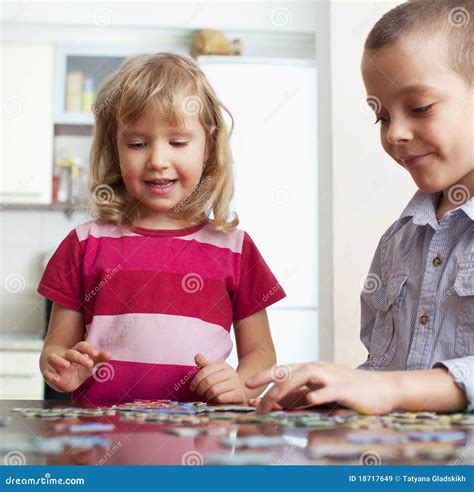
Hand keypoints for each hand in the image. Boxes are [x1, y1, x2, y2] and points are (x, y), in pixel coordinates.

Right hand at [43, 341, 111, 392]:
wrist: (59, 375)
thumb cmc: (78, 368)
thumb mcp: (89, 365)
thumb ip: (99, 360)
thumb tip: (109, 355)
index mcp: (77, 352)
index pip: (82, 346)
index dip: (89, 349)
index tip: (96, 354)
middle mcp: (66, 357)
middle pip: (72, 353)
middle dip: (80, 358)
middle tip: (90, 363)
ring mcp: (56, 365)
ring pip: (54, 358)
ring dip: (59, 361)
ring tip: (67, 365)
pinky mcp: (50, 375)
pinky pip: (46, 373)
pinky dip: (49, 376)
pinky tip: (54, 378)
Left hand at [190, 353, 246, 403]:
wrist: (239, 393)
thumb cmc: (222, 383)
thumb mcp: (213, 373)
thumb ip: (204, 365)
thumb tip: (197, 356)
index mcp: (223, 365)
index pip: (206, 370)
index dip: (196, 380)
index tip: (193, 388)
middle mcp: (231, 372)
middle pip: (209, 381)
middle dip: (200, 389)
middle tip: (199, 395)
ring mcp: (236, 383)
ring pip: (214, 390)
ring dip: (206, 396)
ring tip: (206, 398)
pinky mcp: (239, 395)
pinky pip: (221, 398)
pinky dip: (214, 401)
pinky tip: (213, 402)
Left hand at [246, 361, 396, 414]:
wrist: (383, 388)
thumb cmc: (348, 391)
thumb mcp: (320, 393)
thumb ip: (299, 397)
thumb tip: (273, 404)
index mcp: (311, 369)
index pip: (283, 369)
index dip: (265, 375)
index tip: (247, 385)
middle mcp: (319, 369)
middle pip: (290, 369)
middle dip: (270, 381)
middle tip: (256, 397)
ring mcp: (333, 377)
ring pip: (306, 374)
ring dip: (289, 387)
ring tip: (275, 400)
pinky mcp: (347, 389)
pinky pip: (331, 390)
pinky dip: (320, 394)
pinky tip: (311, 400)